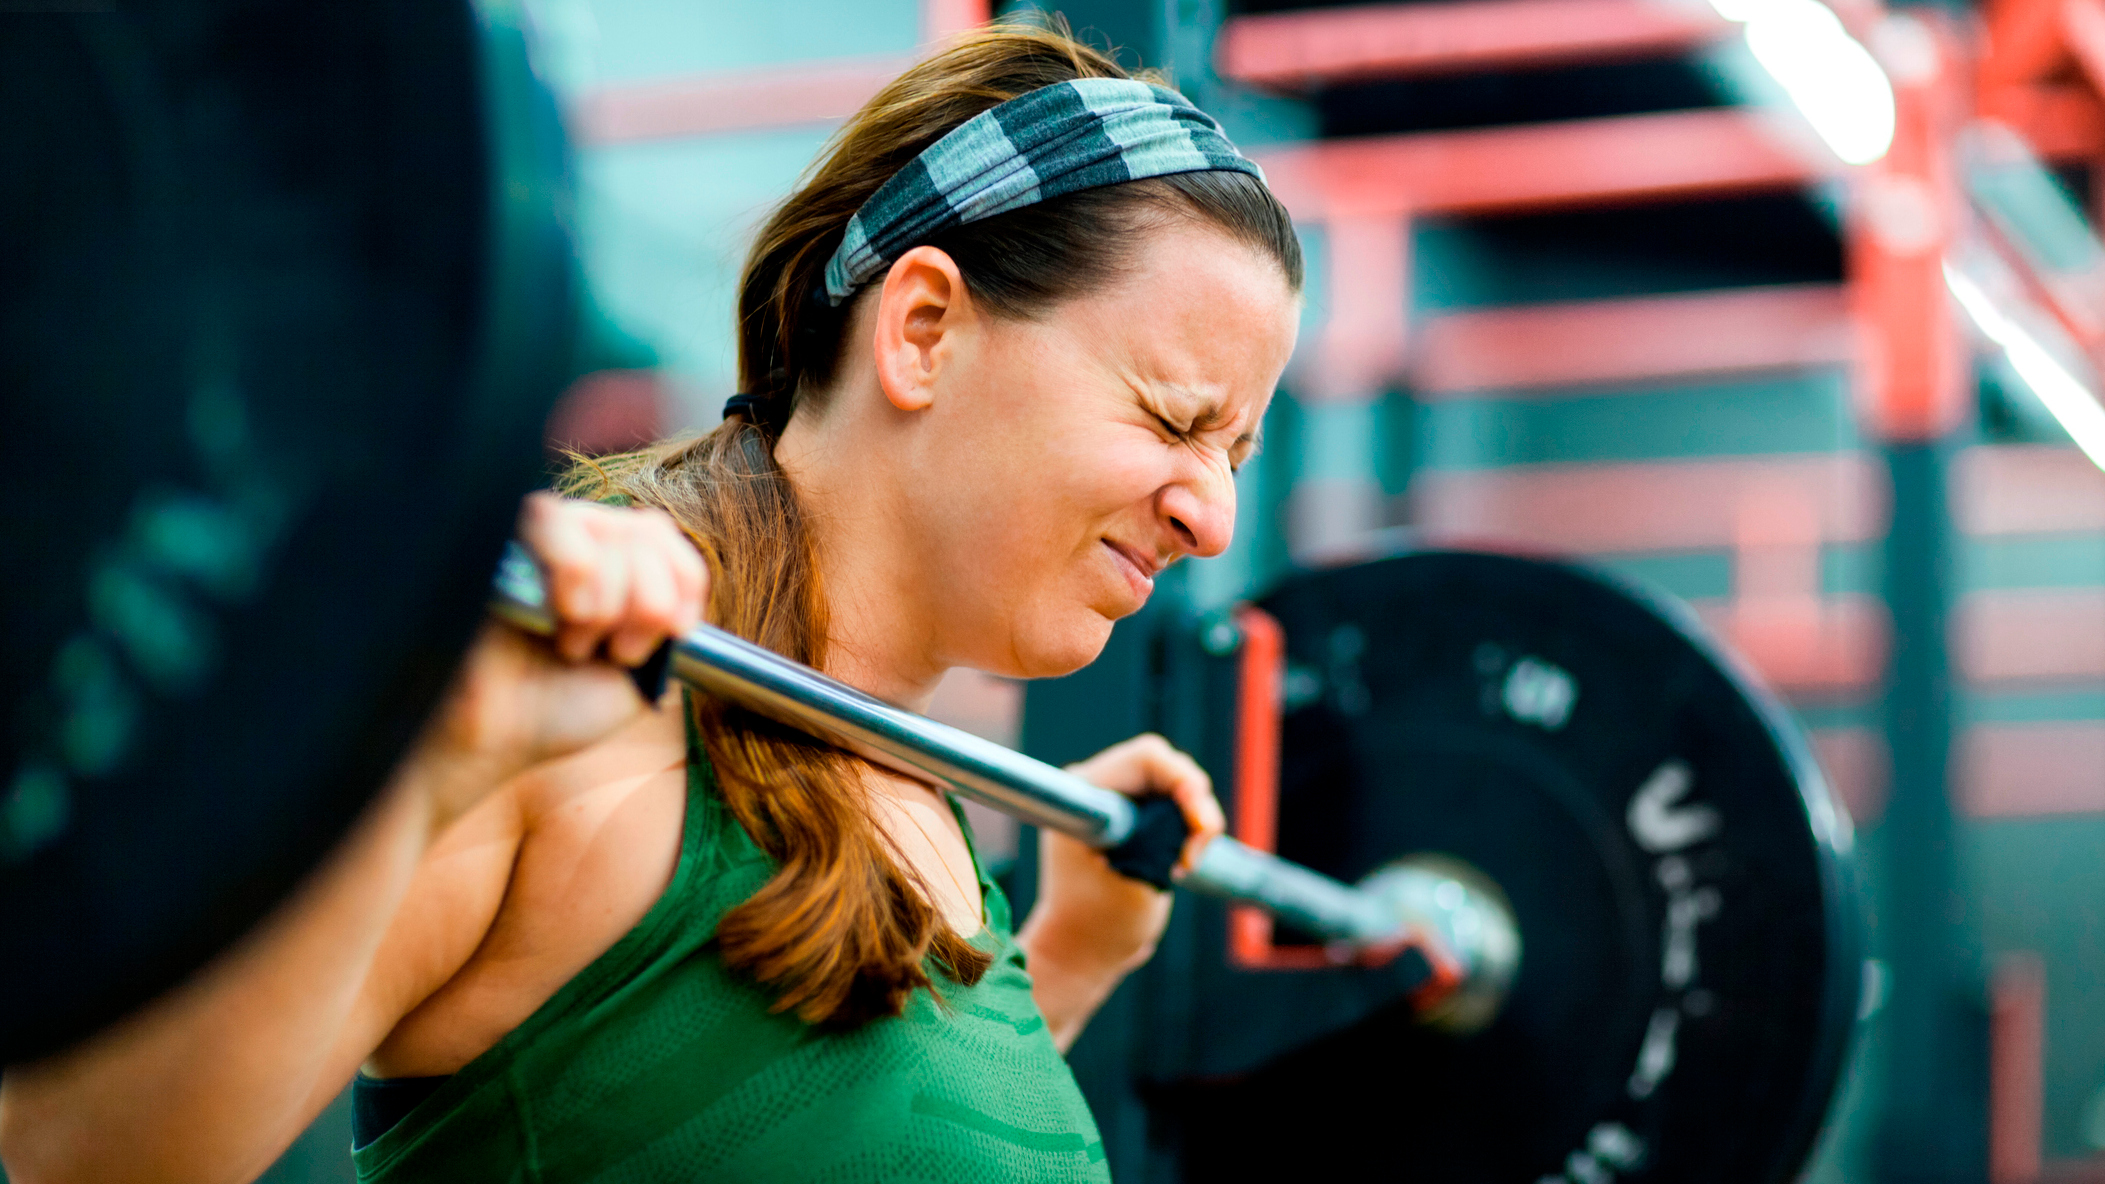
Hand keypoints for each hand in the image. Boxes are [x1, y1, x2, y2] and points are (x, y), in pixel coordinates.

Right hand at [410, 493, 708, 825]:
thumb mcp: (639, 673)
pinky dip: (577, 570)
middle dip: (651, 601)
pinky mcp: (491, 536)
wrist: (485, 743)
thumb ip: (668, 623)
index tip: (675, 632)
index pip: (663, 535)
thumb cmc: (551, 710)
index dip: (686, 578)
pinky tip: (560, 618)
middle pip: (646, 530)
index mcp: (607, 567)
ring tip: (574, 643)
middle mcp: (570, 541)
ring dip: (610, 598)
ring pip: (607, 526)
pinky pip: (553, 518)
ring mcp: (529, 536)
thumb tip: (680, 584)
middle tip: (617, 651)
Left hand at [1019, 734, 1225, 1048]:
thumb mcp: (1140, 882)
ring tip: (1184, 865)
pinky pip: (1171, 804)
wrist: (1078, 953)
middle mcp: (1094, 786)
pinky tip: (1180, 862)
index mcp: (1084, 796)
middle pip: (1164, 766)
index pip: (1147, 759)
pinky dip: (1187, 828)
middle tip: (1195, 856)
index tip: (1199, 827)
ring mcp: (1110, 799)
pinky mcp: (1127, 816)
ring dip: (1193, 820)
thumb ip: (1165, 839)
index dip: (1185, 782)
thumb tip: (1194, 813)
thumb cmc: (1099, 925)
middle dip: (1194, 804)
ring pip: (1173, 784)